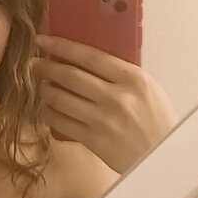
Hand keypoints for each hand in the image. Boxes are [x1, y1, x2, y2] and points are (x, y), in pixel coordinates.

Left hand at [32, 34, 178, 174]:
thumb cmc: (158, 121)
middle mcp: (115, 96)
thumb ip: (120, 76)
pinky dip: (49, 114)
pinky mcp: (93, 139)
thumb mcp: (147, 89)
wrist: (163, 157)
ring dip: (45, 91)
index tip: (43, 40)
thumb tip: (86, 63)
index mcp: (131, 78)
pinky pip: (61, 122)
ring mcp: (102, 119)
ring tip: (41, 87)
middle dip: (46, 68)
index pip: (89, 56)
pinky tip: (47, 110)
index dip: (61, 46)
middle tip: (33, 64)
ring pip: (61, 99)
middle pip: (70, 76)